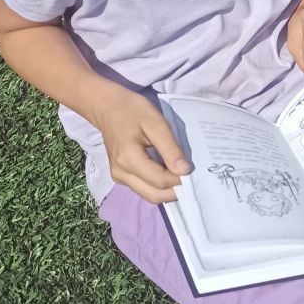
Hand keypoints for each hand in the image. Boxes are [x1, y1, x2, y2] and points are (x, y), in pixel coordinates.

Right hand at [93, 87, 190, 203]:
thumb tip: (185, 171)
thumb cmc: (133, 111)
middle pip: (155, 195)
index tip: (194, 170)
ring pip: (149, 195)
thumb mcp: (156, 123)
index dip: (180, 179)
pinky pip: (144, 188)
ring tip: (182, 175)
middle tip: (192, 178)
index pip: (160, 180)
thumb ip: (171, 148)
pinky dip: (159, 186)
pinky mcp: (121, 176)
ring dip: (168, 190)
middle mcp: (121, 173)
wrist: (108, 107)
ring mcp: (119, 177)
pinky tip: (169, 173)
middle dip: (176, 191)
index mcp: (128, 158)